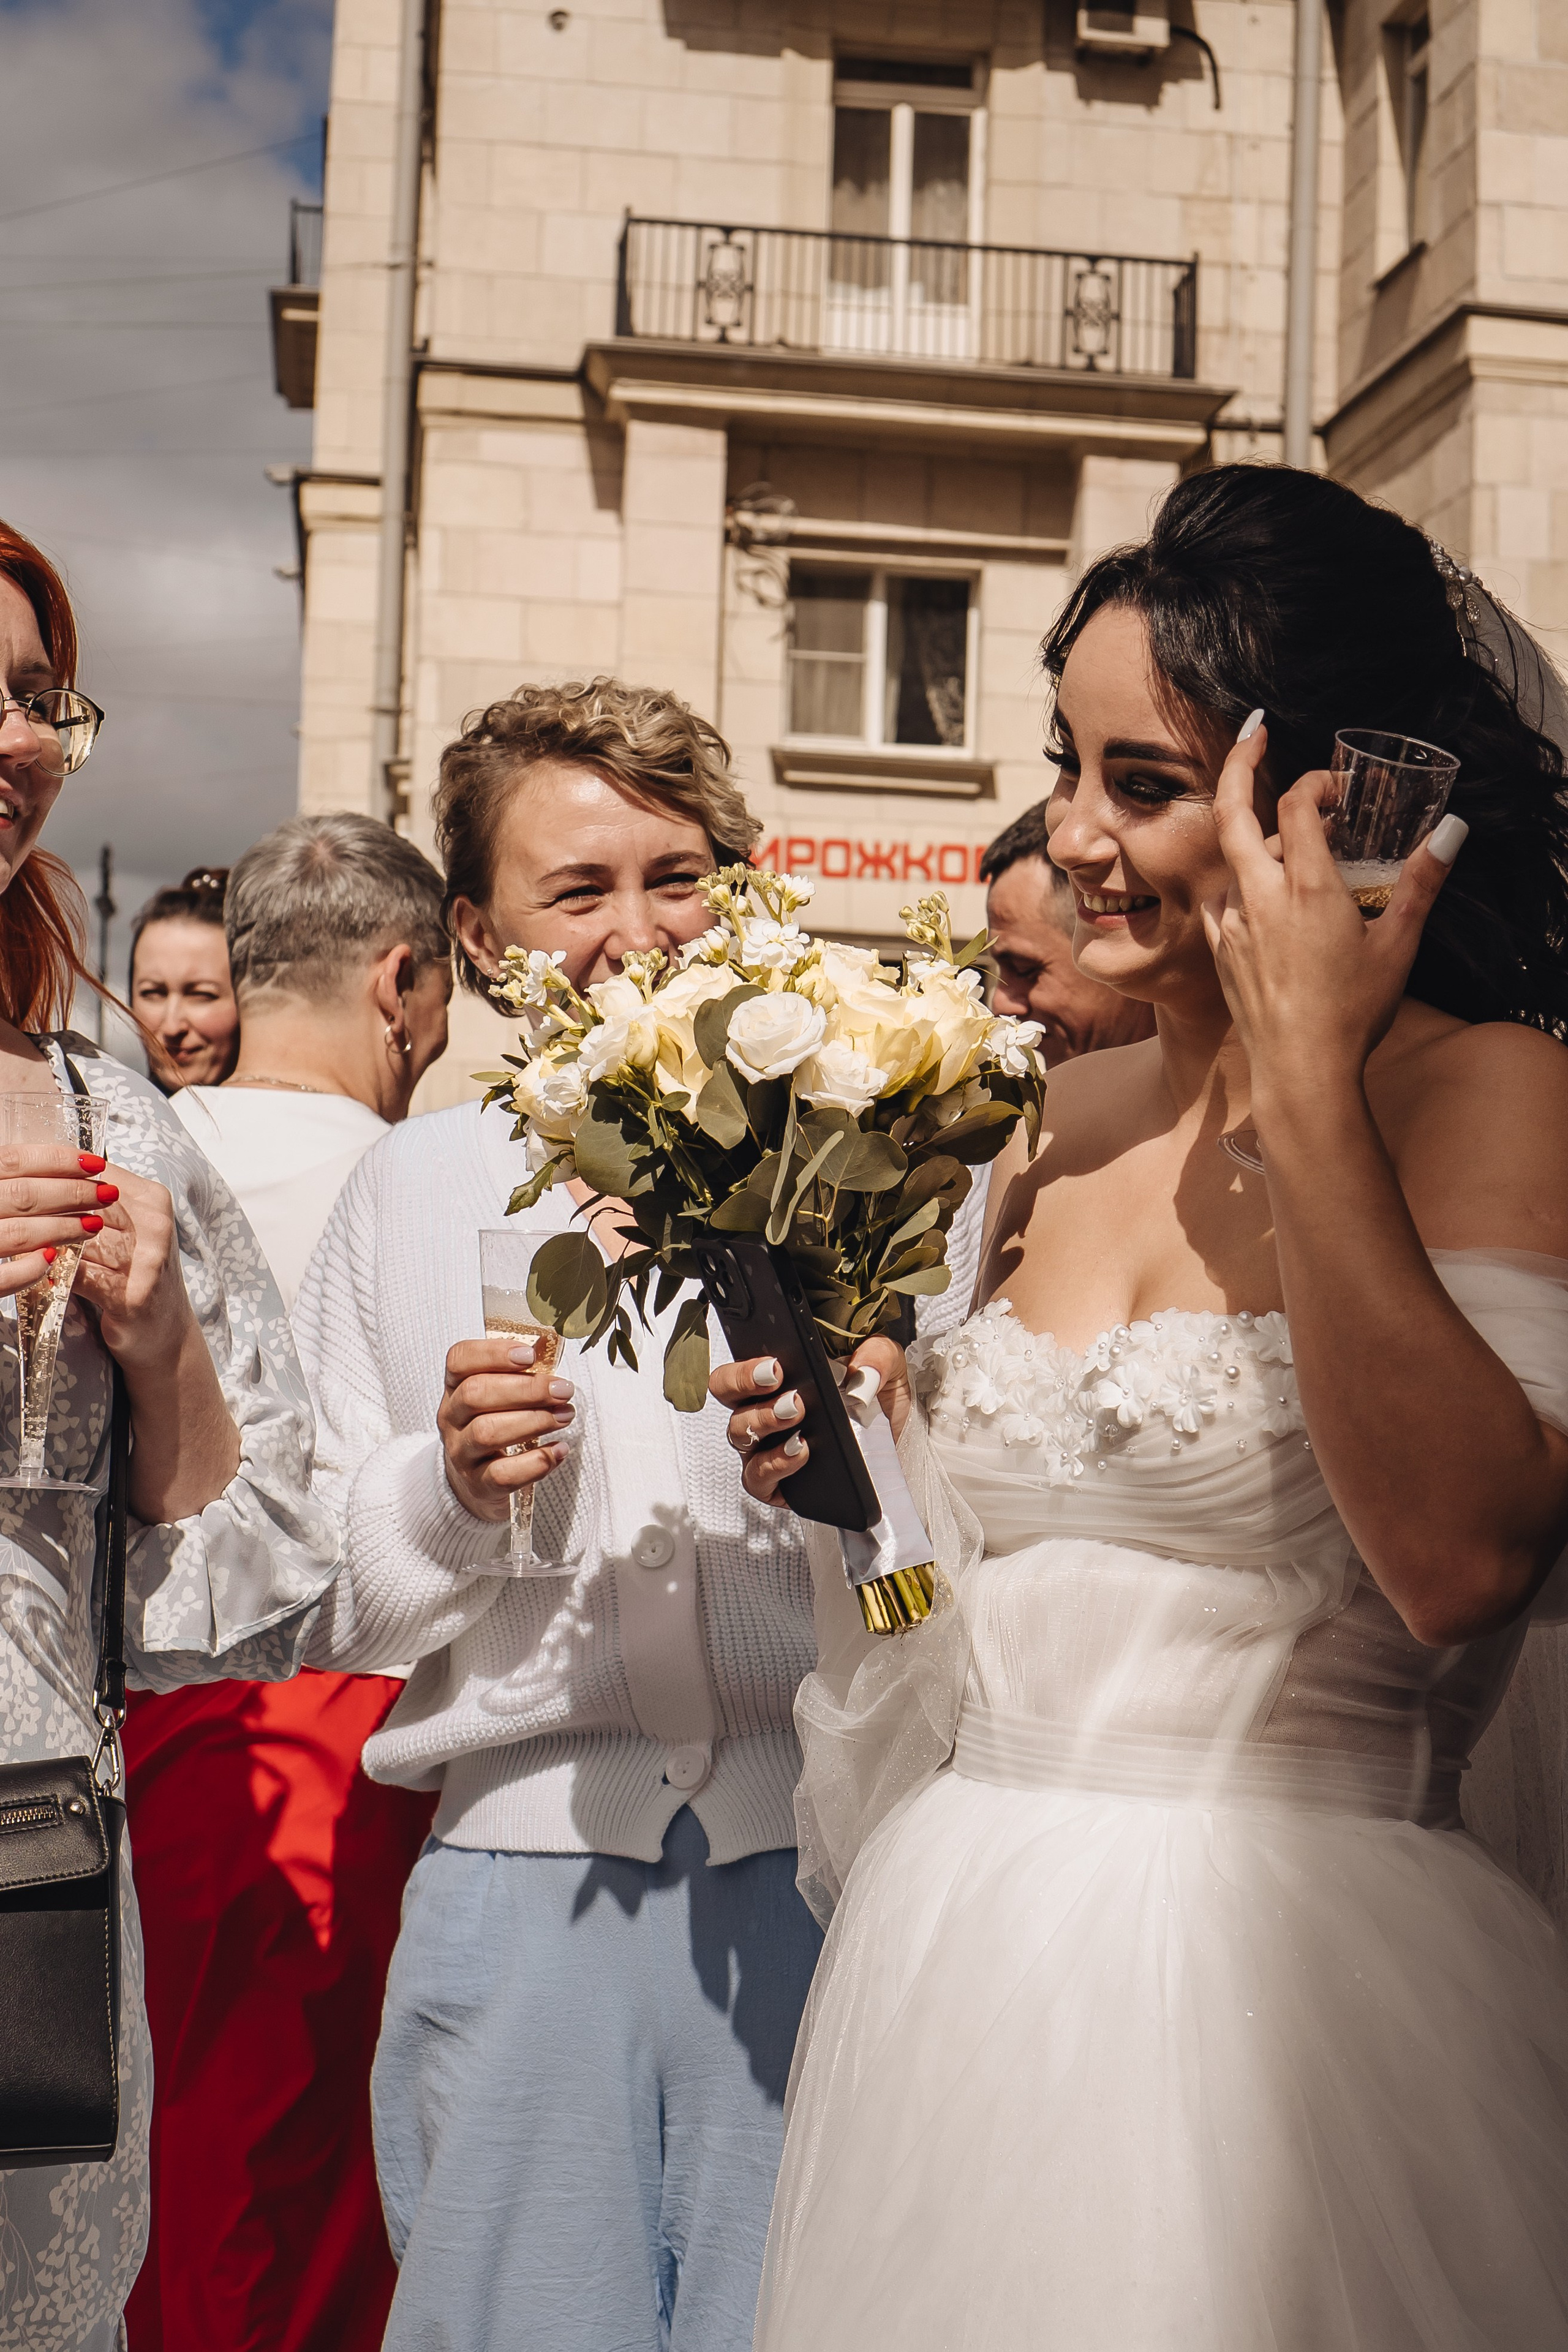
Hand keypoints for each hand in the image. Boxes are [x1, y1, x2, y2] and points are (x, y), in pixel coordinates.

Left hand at [0, 1147, 190, 1367]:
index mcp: (154, 1200)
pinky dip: (54, 1272)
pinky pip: (79, 1276)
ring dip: (47, 1240)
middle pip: (87, 1205)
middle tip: (14, 1209)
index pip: (98, 1174)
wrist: (166, 1329)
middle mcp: (155, 1226)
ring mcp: (147, 1262)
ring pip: (80, 1240)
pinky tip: (40, 1270)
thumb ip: (100, 1202)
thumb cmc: (139, 1273)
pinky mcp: (131, 1296)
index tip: (28, 1178)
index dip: (59, 1175)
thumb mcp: (131, 1228)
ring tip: (21, 1239)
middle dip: (47, 1209)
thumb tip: (46, 1175)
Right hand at [439, 1337, 575, 1523]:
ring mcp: (462, 1453)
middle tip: (563, 1389)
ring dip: (534, 1420)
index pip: (459, 1360)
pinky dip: (536, 1462)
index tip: (530, 1355)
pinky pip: (503, 1474)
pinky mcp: (478, 1485)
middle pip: (476, 1394)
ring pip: (487, 1432)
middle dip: (526, 1389)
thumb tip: (552, 1356)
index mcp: (455, 1388)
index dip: (493, 1353)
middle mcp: (452, 1418)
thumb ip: (517, 1377)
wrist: (472, 1485)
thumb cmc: (493, 1428)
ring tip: (565, 1415)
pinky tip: (559, 1450)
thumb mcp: (495, 1399)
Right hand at [708, 1337, 911, 1510]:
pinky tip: (799, 1453)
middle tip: (786, 1391)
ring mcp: (766, 1446)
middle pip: (727, 1394)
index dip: (746, 1365)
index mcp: (781, 1377)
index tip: (775, 1366)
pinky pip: (757, 1477)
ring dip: (764, 1422)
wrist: (899, 1451)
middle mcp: (764, 1408)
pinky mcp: (777, 1483)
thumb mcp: (888, 1369)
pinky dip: (774, 1465)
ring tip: (798, 1420)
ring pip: (740, 1434)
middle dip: (745, 1386)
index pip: (741, 1364)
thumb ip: (877, 1356)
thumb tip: (861, 1369)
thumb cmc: (880, 1405)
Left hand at [1204, 721, 1461, 1093]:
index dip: (1312, 782)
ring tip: (1286, 841)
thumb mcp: (1399, 944)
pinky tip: (1261, 893)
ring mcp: (1234, 923)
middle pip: (1233, 811)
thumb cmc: (1354, 1011)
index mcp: (1307, 887)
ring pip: (1231, 858)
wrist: (1301, 1070)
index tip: (1334, 787)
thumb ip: (1422, 882)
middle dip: (1241, 762)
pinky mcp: (1221, 950)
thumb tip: (1452, 830)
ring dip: (1253, 836)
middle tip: (1255, 732)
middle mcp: (1260, 896)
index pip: (1294, 806)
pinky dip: (1240, 881)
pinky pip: (1223, 899)